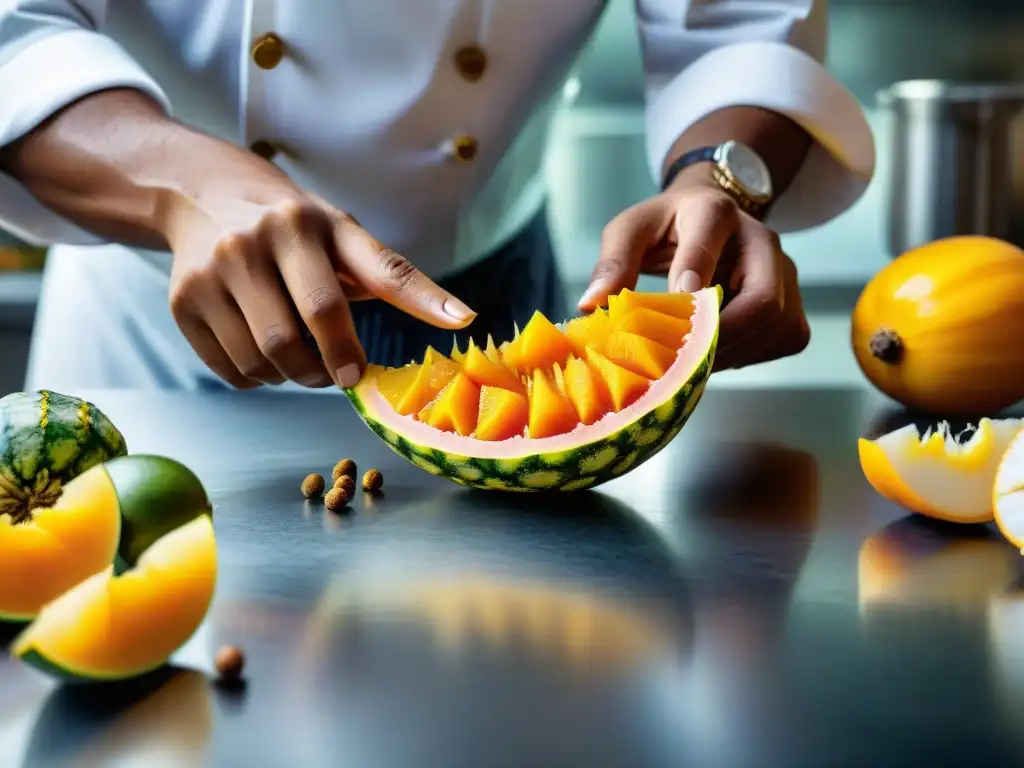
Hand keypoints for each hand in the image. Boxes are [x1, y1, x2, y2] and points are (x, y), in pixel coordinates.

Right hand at [161, 148, 474, 389]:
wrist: (200, 194)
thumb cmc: (293, 223)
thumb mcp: (343, 233)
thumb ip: (395, 276)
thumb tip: (463, 318)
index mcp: (301, 224)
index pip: (334, 297)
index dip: (356, 341)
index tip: (379, 368)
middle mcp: (249, 245)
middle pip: (292, 340)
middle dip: (323, 371)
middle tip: (337, 373)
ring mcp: (209, 275)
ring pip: (260, 362)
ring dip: (290, 377)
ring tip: (301, 358)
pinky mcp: (181, 303)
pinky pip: (230, 371)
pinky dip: (256, 378)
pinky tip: (264, 353)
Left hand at [579, 168, 809, 370]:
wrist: (711, 219)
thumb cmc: (665, 228)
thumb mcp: (631, 230)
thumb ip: (612, 262)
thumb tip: (590, 306)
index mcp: (713, 212)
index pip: (710, 238)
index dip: (695, 272)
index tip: (676, 304)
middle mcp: (761, 240)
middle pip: (762, 300)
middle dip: (720, 337)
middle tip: (680, 359)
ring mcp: (785, 272)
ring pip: (776, 326)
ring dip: (731, 352)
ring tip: (689, 359)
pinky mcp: (795, 303)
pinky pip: (784, 339)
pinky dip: (750, 355)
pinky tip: (717, 352)